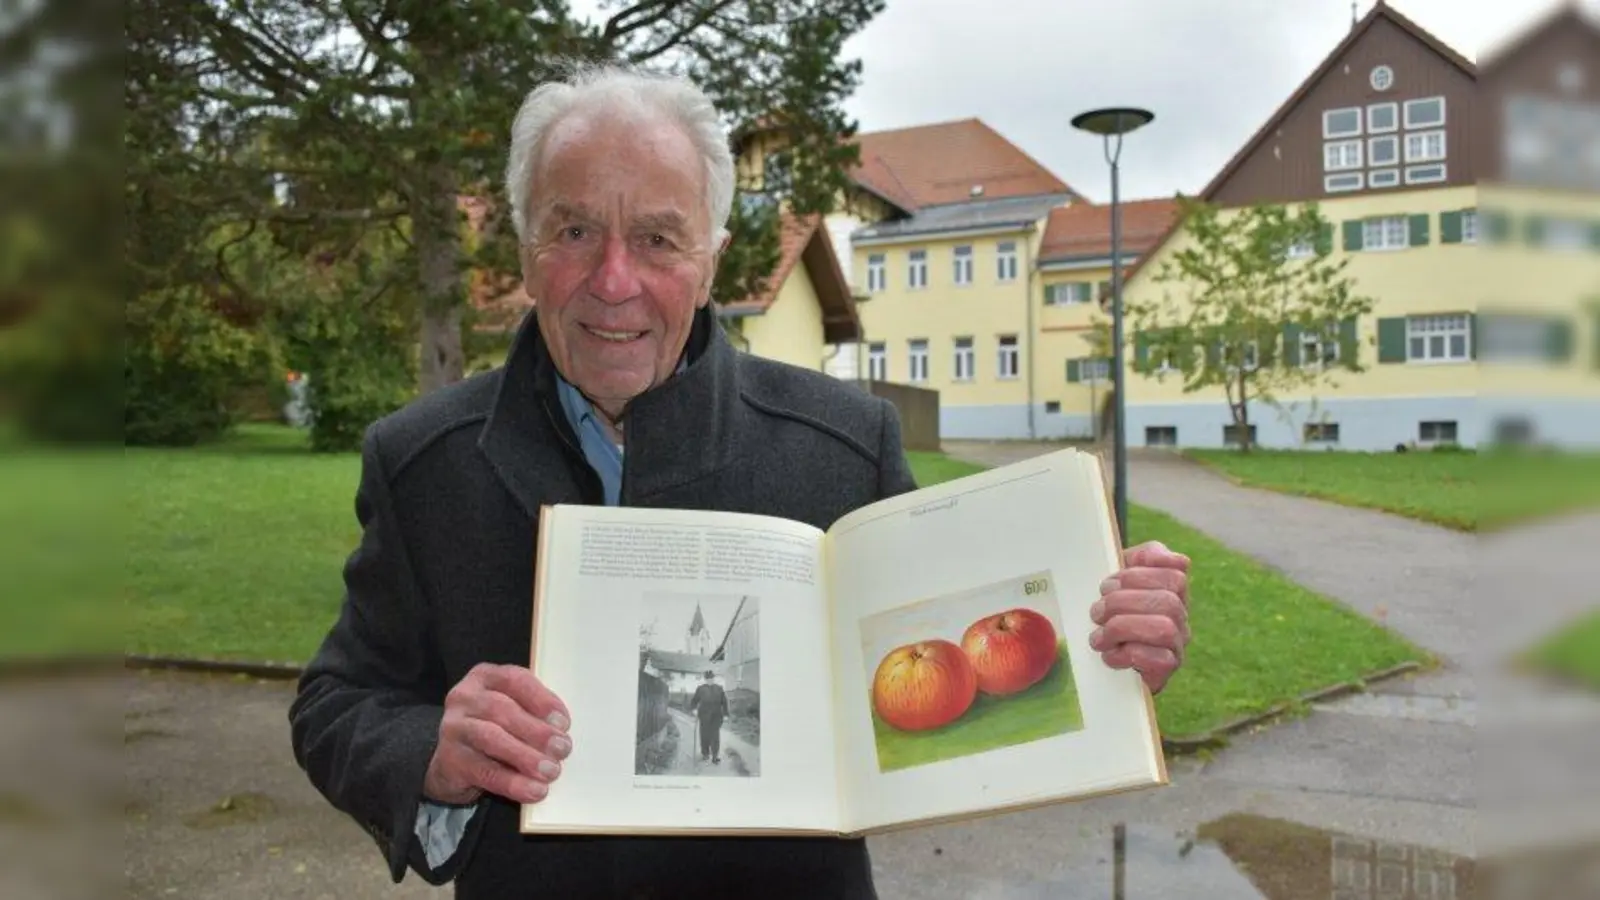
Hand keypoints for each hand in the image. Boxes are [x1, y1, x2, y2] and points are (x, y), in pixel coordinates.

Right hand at [423, 663, 572, 805]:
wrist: (453, 764)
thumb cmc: (494, 730)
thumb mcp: (513, 713)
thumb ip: (533, 714)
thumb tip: (562, 732)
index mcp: (484, 677)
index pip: (514, 680)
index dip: (541, 699)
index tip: (563, 721)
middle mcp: (464, 698)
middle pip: (501, 709)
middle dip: (536, 730)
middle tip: (562, 748)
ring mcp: (453, 728)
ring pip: (491, 738)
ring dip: (525, 756)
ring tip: (550, 771)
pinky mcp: (449, 760)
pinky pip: (484, 771)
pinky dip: (512, 782)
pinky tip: (533, 790)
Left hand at [1089, 540, 1190, 693]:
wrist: (1106, 657)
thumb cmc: (1113, 611)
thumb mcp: (1121, 578)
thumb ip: (1142, 558)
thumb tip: (1173, 558)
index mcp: (1173, 591)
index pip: (1175, 574)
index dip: (1139, 575)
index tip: (1109, 584)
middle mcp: (1181, 617)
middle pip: (1167, 601)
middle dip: (1122, 602)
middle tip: (1097, 611)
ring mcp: (1177, 644)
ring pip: (1163, 628)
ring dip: (1121, 628)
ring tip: (1098, 635)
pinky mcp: (1167, 670)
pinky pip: (1159, 659)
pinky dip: (1127, 654)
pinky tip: (1110, 654)